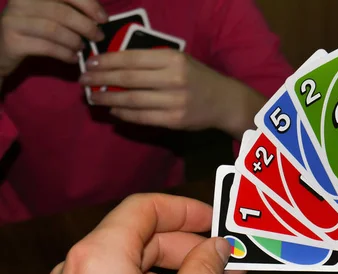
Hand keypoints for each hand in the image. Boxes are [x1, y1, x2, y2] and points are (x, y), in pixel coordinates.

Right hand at [0, 0, 105, 75]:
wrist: (1, 49)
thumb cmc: (32, 29)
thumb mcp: (47, 13)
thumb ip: (68, 9)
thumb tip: (98, 15)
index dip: (88, 4)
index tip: (103, 18)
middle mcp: (20, 1)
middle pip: (62, 12)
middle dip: (86, 26)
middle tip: (98, 36)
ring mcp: (14, 20)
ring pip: (54, 30)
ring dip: (75, 41)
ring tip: (82, 48)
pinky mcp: (12, 40)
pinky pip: (47, 47)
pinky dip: (65, 53)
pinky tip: (73, 58)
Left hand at [79, 49, 262, 134]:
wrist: (224, 101)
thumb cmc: (197, 77)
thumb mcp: (179, 60)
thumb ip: (151, 61)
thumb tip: (114, 64)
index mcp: (173, 59)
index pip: (132, 58)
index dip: (107, 61)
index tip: (90, 63)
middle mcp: (174, 79)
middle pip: (128, 79)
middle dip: (101, 79)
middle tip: (83, 80)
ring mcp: (175, 101)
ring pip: (132, 99)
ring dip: (108, 98)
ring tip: (93, 97)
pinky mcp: (175, 119)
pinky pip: (142, 117)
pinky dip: (124, 113)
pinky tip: (113, 109)